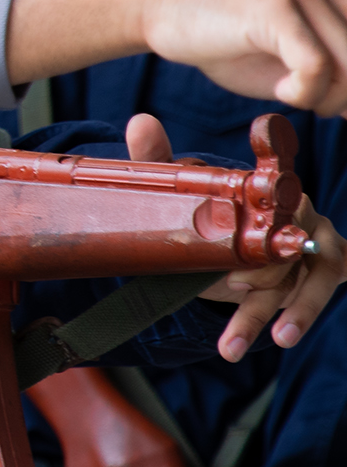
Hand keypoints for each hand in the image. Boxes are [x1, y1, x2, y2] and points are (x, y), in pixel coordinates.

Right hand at [8, 0, 346, 114]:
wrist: (160, 7)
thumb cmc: (225, 37)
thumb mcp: (292, 60)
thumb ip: (333, 76)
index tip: (335, 105)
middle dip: (343, 97)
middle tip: (309, 101)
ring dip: (325, 99)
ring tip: (290, 93)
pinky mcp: (275, 8)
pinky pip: (315, 69)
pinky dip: (303, 94)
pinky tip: (280, 91)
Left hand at [123, 114, 346, 359]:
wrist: (236, 230)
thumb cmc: (214, 206)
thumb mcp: (185, 186)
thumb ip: (159, 156)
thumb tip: (140, 121)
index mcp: (269, 189)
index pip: (279, 210)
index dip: (262, 242)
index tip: (237, 274)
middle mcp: (300, 213)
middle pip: (292, 253)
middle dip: (264, 285)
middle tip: (232, 295)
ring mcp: (318, 242)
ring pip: (305, 281)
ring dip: (281, 313)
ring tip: (233, 345)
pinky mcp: (327, 266)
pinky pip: (321, 288)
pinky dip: (299, 313)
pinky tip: (280, 337)